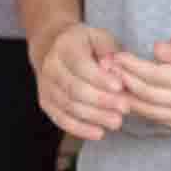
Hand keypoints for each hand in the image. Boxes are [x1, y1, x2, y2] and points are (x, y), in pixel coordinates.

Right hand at [31, 22, 134, 141]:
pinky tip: (98, 133)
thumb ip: (108, 49)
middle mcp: (51, 66)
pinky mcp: (46, 103)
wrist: (53, 49)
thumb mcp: (99, 37)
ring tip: (116, 122)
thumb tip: (112, 66)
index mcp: (64, 47)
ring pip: (69, 106)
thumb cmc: (85, 44)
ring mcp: (46, 86)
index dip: (100, 78)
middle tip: (124, 108)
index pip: (81, 65)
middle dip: (101, 100)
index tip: (120, 87)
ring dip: (94, 117)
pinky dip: (80, 128)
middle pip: (74, 88)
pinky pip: (61, 119)